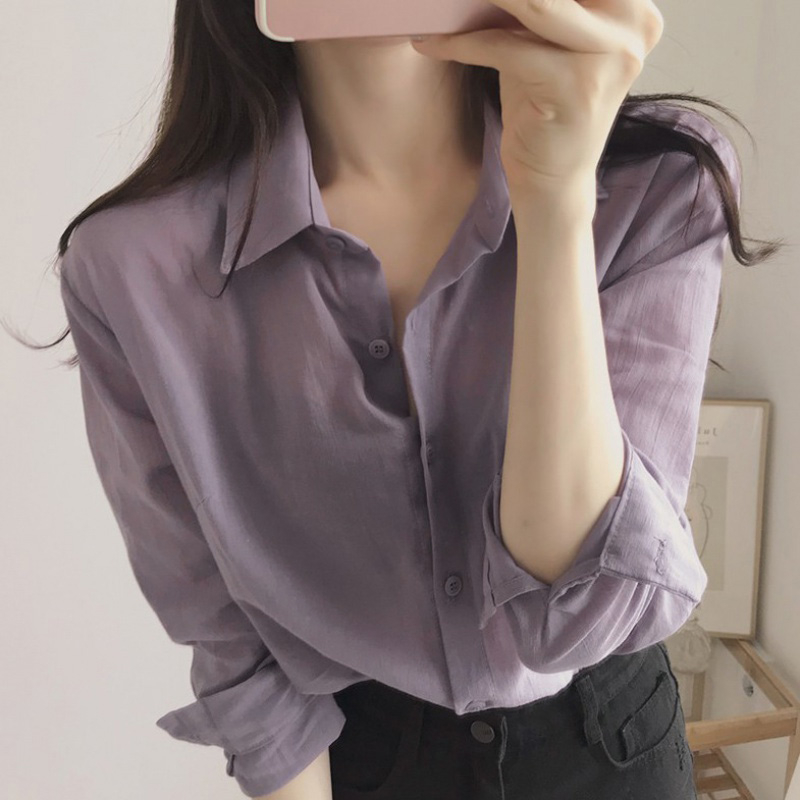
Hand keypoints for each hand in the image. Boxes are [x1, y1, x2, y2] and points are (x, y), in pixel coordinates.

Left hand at [411, 0, 663, 194]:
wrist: (553, 180)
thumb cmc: (545, 106)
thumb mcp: (549, 40)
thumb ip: (541, 5)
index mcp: (635, 11)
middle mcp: (634, 27)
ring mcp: (611, 57)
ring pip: (536, 3)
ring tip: (439, 2)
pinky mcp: (575, 86)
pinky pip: (506, 47)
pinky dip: (462, 43)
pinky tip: (430, 43)